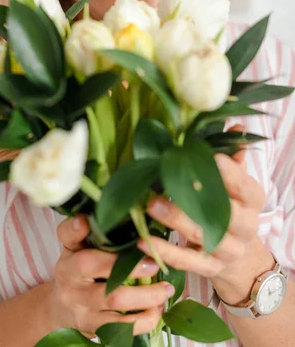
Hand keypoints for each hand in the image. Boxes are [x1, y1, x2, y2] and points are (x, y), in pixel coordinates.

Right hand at [51, 214, 175, 336]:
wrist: (61, 308)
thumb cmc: (80, 269)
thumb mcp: (80, 247)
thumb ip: (96, 230)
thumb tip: (130, 208)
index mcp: (69, 251)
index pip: (67, 236)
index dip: (75, 228)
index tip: (85, 221)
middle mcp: (68, 276)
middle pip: (90, 266)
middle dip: (126, 265)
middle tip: (154, 264)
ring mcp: (79, 303)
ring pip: (112, 300)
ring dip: (144, 296)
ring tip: (166, 290)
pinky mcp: (92, 326)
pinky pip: (120, 327)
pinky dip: (143, 320)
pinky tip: (157, 310)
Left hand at [138, 125, 266, 287]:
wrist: (239, 259)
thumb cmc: (230, 208)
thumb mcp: (235, 184)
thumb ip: (233, 156)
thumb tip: (235, 125)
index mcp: (252, 201)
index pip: (246, 188)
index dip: (232, 174)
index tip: (213, 158)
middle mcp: (245, 227)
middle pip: (226, 215)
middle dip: (196, 199)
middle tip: (167, 183)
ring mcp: (227, 251)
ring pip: (204, 237)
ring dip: (176, 221)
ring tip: (150, 206)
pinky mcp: (209, 269)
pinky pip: (187, 263)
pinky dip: (165, 252)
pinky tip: (142, 241)